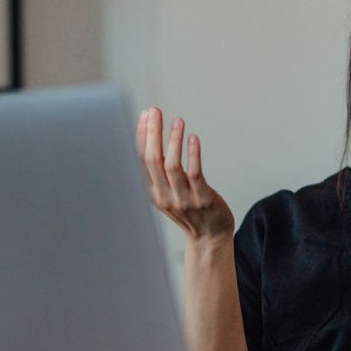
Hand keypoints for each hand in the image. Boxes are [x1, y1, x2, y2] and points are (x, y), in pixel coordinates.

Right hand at [135, 107, 234, 241]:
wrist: (209, 239)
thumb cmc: (189, 211)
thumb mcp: (167, 193)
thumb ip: (159, 172)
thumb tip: (153, 137)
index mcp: (152, 192)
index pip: (141, 160)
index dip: (142, 136)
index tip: (146, 115)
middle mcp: (164, 196)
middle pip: (152, 160)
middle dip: (152, 133)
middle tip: (155, 111)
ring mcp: (183, 199)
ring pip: (171, 166)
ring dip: (173, 140)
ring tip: (178, 121)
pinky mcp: (203, 199)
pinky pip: (195, 174)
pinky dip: (193, 154)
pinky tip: (193, 138)